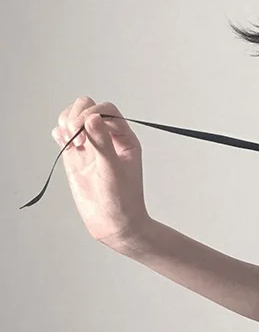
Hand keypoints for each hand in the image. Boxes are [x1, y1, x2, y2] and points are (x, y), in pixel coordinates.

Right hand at [54, 96, 150, 247]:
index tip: (84, 128)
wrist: (114, 223)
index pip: (106, 110)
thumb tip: (92, 118)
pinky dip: (59, 133)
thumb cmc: (122, 200)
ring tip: (70, 142)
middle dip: (76, 115)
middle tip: (74, 136)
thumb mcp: (113, 169)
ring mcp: (91, 147)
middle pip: (87, 108)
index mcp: (124, 139)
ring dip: (66, 122)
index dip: (93, 112)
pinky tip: (65, 145)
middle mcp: (108, 139)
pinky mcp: (76, 156)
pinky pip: (64, 134)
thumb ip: (102, 143)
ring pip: (73, 118)